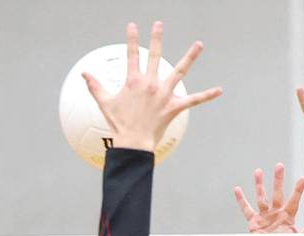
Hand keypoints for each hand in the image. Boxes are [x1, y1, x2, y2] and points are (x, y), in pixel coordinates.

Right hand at [82, 21, 221, 152]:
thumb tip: (83, 73)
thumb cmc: (119, 125)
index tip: (133, 26)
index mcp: (134, 81)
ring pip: (180, 71)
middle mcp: (150, 83)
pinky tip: (219, 90)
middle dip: (157, 38)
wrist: (133, 144)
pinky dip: (207, 95)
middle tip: (159, 24)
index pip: (132, 54)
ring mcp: (164, 94)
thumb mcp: (105, 103)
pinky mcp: (174, 107)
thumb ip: (95, 86)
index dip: (132, 39)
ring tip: (199, 44)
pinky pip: (194, 100)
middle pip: (156, 56)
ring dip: (190, 57)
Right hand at [233, 163, 303, 233]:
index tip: (302, 179)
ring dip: (259, 184)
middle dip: (278, 180)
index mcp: (287, 217)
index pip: (294, 201)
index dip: (298, 190)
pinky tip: (237, 189)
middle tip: (279, 166)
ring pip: (261, 197)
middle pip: (277, 194)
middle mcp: (276, 213)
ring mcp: (265, 216)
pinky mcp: (254, 222)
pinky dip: (241, 200)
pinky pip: (246, 209)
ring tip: (258, 171)